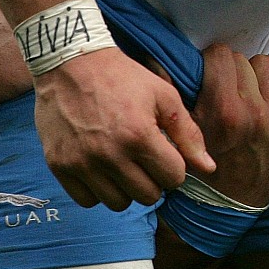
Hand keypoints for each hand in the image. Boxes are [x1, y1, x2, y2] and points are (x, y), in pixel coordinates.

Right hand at [34, 45, 213, 209]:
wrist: (72, 64)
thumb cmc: (124, 78)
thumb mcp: (164, 97)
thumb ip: (188, 134)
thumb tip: (209, 168)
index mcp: (140, 136)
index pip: (173, 178)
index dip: (175, 168)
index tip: (167, 155)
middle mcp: (110, 155)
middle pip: (147, 196)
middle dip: (154, 181)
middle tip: (147, 161)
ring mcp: (82, 163)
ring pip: (118, 204)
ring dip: (127, 189)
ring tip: (125, 166)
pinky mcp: (59, 167)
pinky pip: (87, 201)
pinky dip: (98, 191)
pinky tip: (103, 170)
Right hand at [187, 44, 268, 208]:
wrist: (228, 208)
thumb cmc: (199, 173)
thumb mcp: (179, 139)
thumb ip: (174, 100)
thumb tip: (162, 59)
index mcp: (220, 112)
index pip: (220, 56)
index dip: (211, 60)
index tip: (209, 71)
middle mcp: (251, 112)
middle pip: (241, 60)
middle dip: (230, 70)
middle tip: (224, 87)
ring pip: (267, 64)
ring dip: (254, 73)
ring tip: (245, 90)